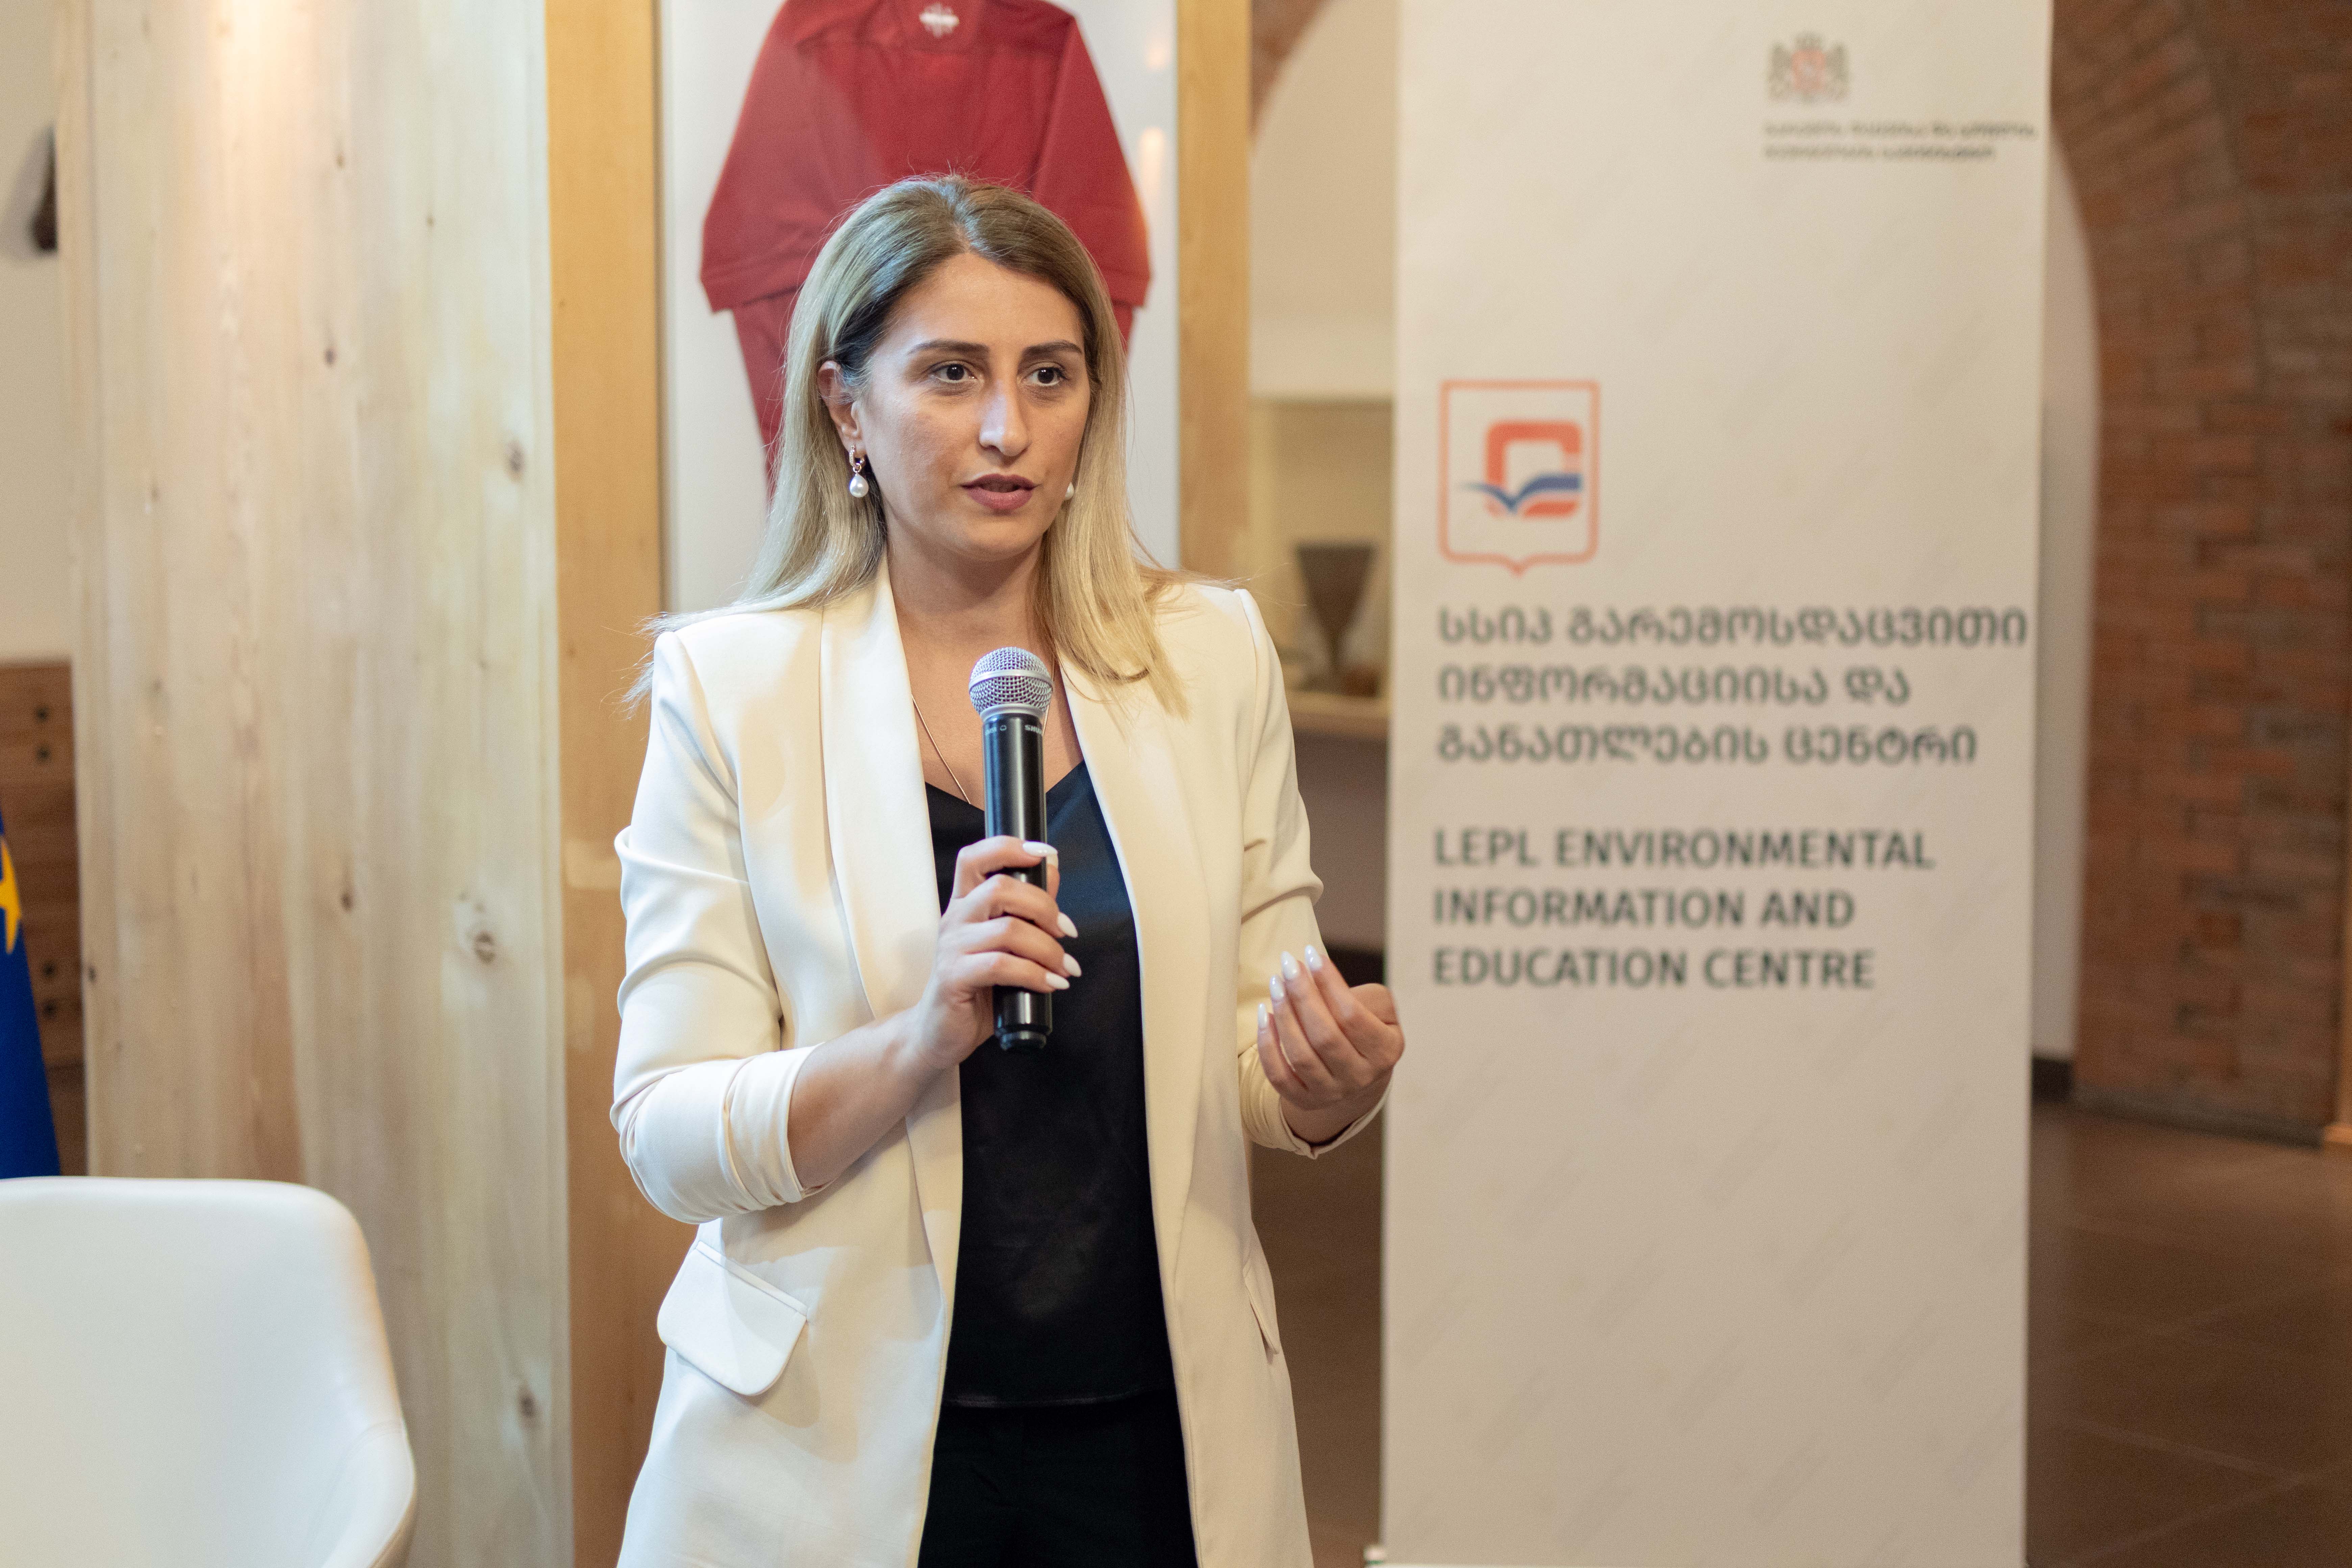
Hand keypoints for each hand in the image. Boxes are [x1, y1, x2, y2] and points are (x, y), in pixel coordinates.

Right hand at [904, 837, 1077, 1073]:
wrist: (942, 1031)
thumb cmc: (977, 985)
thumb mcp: (1005, 942)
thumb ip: (1026, 907)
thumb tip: (1052, 869)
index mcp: (965, 903)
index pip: (976, 858)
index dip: (1009, 847)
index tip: (1044, 853)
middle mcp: (955, 919)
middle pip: (1000, 888)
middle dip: (1044, 906)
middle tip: (1067, 931)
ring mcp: (951, 947)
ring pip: (1007, 930)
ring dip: (1047, 948)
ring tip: (1064, 968)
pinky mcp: (953, 977)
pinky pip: (1000, 966)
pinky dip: (1034, 974)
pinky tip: (1051, 984)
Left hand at [1256, 944, 1403, 1139]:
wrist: (1356, 1071)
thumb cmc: (1365, 1027)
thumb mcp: (1379, 1008)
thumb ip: (1362, 994)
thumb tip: (1320, 977)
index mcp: (1385, 1052)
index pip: (1352, 1015)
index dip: (1329, 983)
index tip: (1310, 953)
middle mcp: (1361, 1077)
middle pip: (1325, 1036)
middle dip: (1302, 996)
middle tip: (1287, 965)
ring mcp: (1332, 1093)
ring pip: (1301, 1056)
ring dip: (1284, 1016)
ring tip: (1275, 984)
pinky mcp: (1305, 1100)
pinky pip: (1279, 1076)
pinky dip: (1268, 1046)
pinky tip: (1264, 1015)